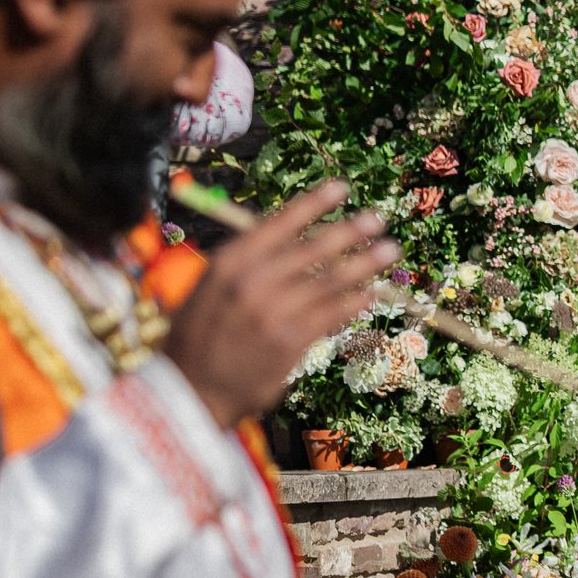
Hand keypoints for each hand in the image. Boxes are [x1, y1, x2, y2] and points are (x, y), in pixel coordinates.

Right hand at [164, 182, 396, 429]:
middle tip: (378, 217)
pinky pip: (333, 313)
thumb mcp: (210, 288)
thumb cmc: (199, 336)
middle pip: (313, 248)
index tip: (342, 187)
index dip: (314, 203)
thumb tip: (291, 239)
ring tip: (390, 250)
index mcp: (229, 262)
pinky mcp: (291, 341)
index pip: (279, 222)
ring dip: (366, 263)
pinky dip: (356, 301)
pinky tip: (371, 292)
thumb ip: (247, 265)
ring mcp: (273, 312)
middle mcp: (252, 282)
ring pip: (332, 280)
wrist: (188, 390)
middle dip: (350, 230)